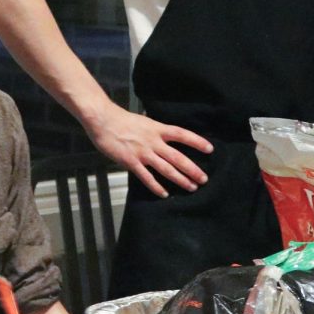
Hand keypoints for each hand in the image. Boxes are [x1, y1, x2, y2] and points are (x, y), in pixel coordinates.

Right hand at [83, 101, 210, 196]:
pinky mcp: (131, 162)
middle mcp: (154, 141)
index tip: (210, 149)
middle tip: (204, 179)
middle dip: (192, 169)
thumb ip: (155, 130)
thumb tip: (164, 135)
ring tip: (191, 187)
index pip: (182, 134)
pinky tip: (164, 194)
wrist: (104, 121)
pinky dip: (156, 187)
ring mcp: (143, 153)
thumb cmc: (122, 120)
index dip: (197, 141)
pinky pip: (147, 177)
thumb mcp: (144, 121)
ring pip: (166, 169)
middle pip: (178, 157)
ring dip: (180, 179)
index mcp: (157, 129)